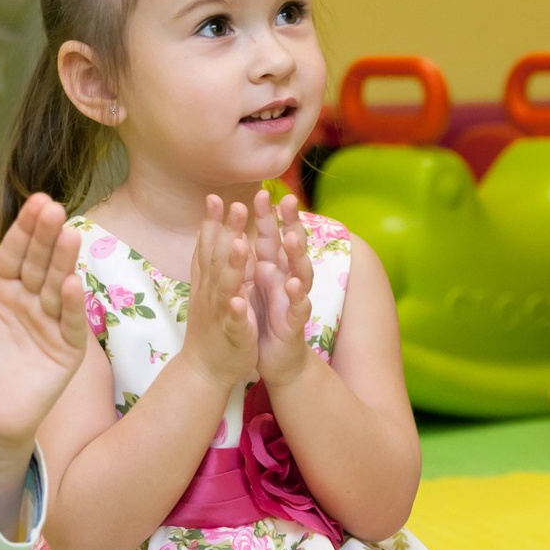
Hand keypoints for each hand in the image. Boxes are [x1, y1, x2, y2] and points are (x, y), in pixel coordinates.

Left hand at [0, 192, 88, 519]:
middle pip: (40, 263)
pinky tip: (72, 282)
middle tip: (53, 208)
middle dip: (47, 236)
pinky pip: (70, 324)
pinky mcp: (65, 352)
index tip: (35, 201)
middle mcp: (28, 303)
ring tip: (68, 234)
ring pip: (58, 287)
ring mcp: (49, 326)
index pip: (15, 254)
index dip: (24, 229)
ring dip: (64, 262)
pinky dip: (73, 304)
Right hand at [183, 194, 258, 390]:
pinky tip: (239, 300)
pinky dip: (235, 310)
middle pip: (216, 259)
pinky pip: (233, 321)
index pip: (208, 248)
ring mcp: (219, 313)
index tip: (216, 197)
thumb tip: (211, 236)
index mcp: (209, 282)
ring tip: (238, 243)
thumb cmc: (211, 327)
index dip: (212, 222)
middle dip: (226, 232)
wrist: (204, 370)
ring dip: (230, 265)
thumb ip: (210, 264)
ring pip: (225, 286)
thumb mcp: (210, 290)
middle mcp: (210, 293)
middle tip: (236, 204)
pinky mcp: (231, 334)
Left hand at [248, 192, 315, 386]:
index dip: (270, 215)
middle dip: (291, 223)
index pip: (273, 236)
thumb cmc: (264, 316)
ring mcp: (294, 298)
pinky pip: (298, 306)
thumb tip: (249, 224)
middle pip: (291, 246)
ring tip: (290, 238)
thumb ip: (257, 255)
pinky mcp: (295, 322)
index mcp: (273, 268)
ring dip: (295, 255)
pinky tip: (293, 285)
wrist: (275, 357)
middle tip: (289, 200)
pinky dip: (296, 296)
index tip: (263, 191)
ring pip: (300, 272)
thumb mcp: (257, 282)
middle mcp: (287, 278)